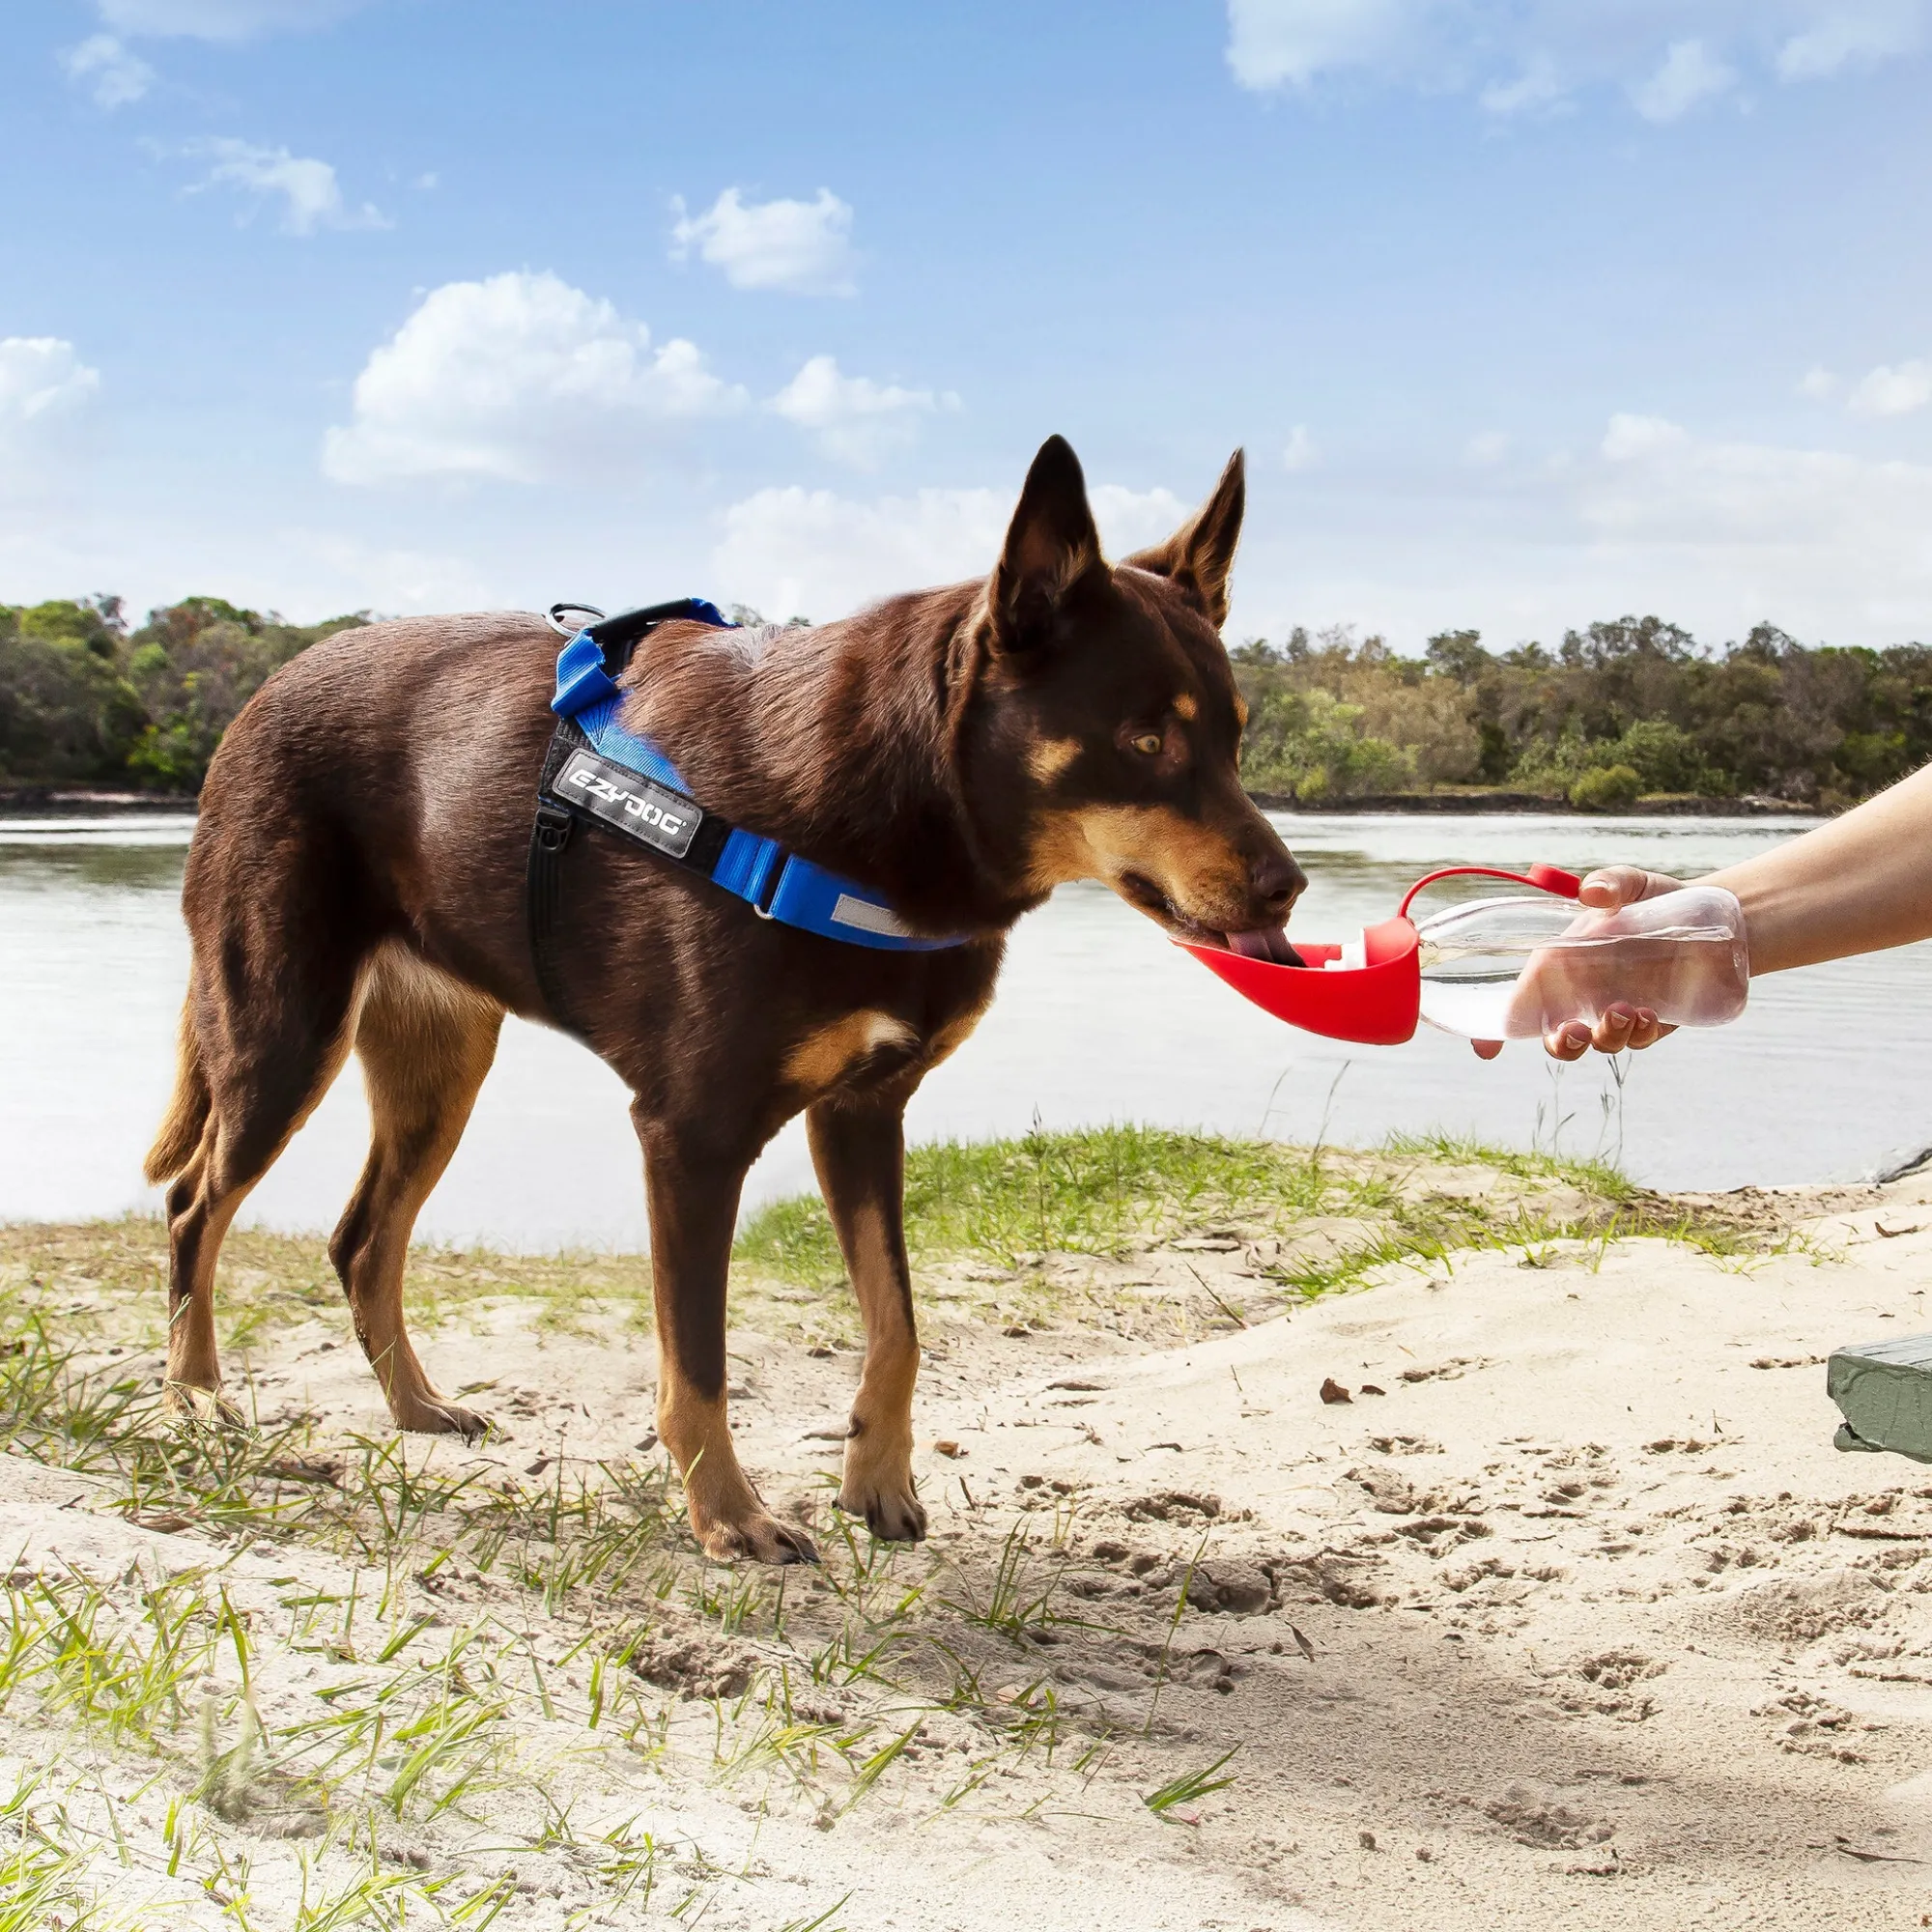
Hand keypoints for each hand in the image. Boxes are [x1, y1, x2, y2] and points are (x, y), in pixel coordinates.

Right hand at [1470, 864, 1684, 1060]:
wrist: (1716, 917)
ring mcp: (1619, 1010)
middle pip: (1556, 1036)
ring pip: (1599, 1043)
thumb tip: (1591, 894)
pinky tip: (1649, 1017)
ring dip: (1605, 1038)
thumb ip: (1611, 882)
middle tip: (1573, 1032)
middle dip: (1560, 1044)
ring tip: (1624, 1012)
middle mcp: (1585, 993)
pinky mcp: (1654, 1022)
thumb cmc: (1657, 898)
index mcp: (1563, 965)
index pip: (1521, 1002)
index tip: (1485, 1050)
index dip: (1497, 1031)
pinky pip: (1639, 1040)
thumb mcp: (1632, 882)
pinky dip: (1639, 1035)